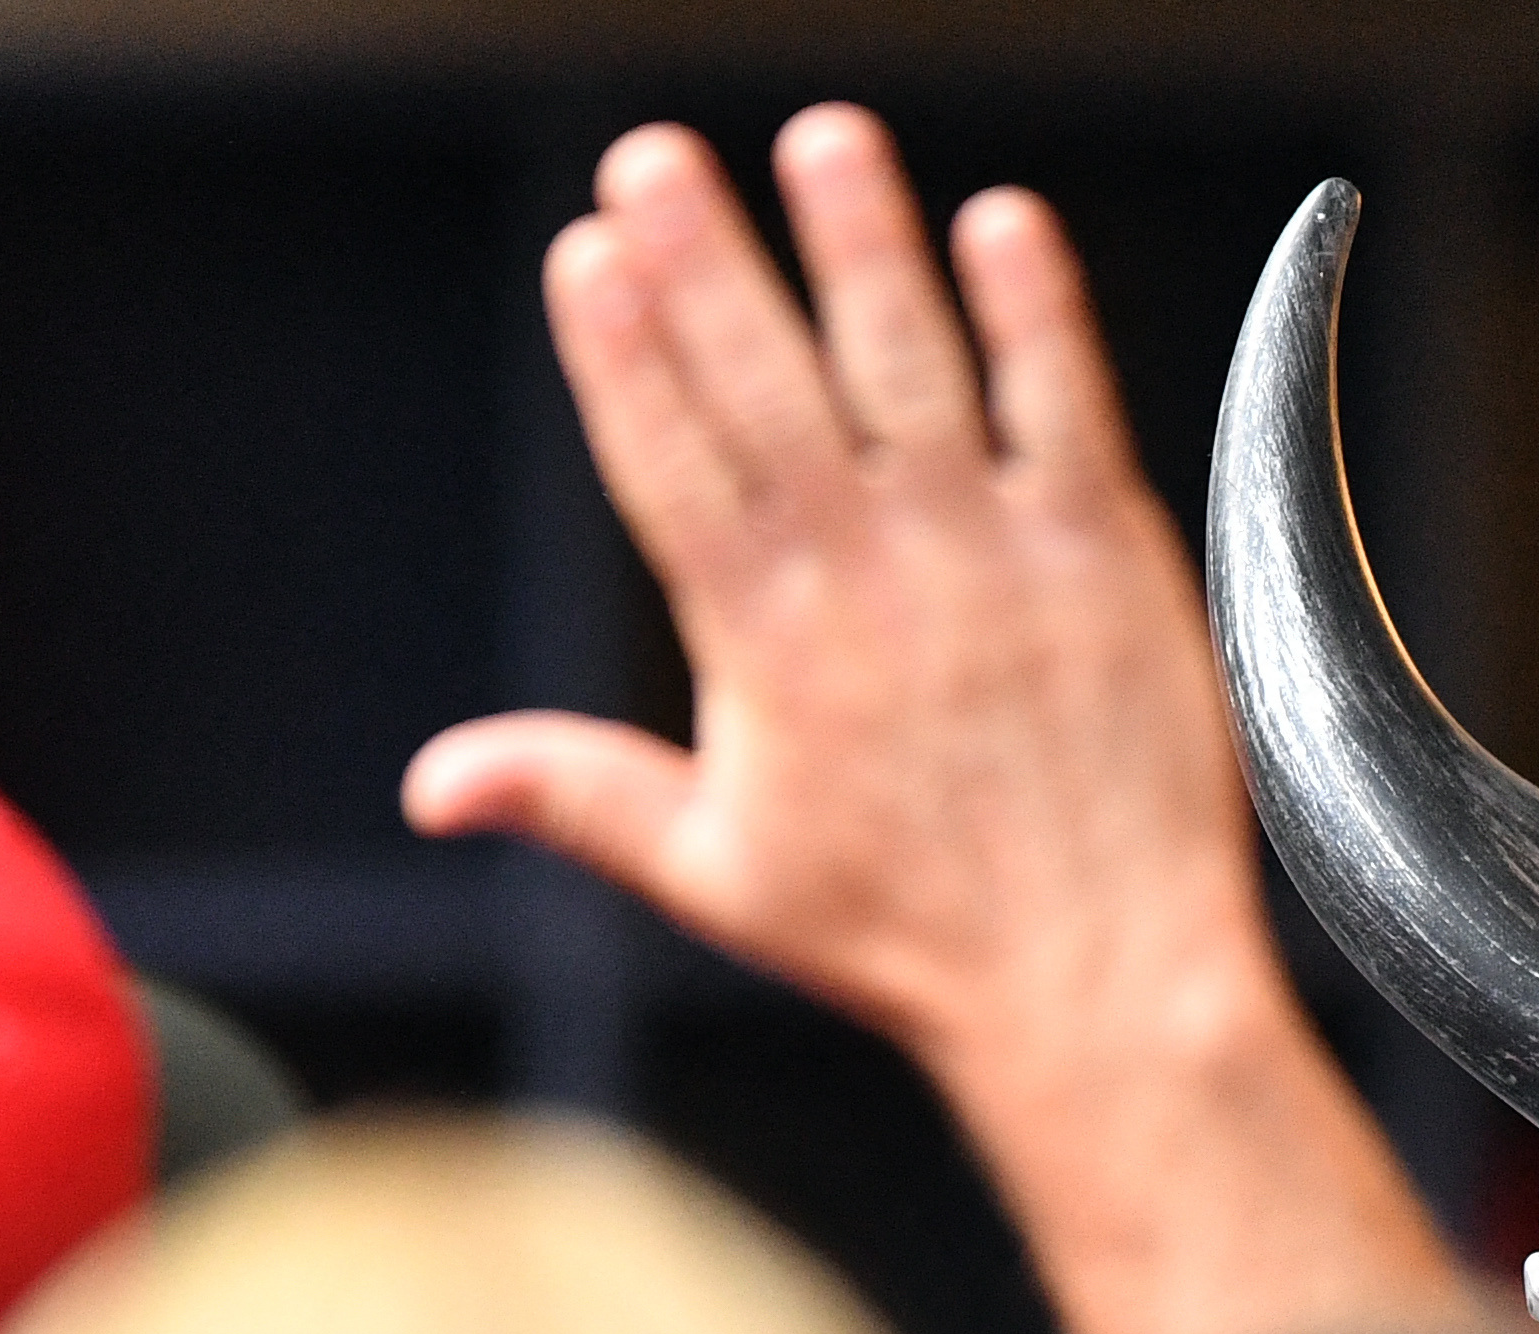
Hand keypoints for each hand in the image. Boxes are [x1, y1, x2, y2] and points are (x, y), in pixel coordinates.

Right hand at [403, 107, 1462, 1333]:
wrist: (1097, 985)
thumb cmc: (914, 940)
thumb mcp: (721, 876)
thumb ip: (580, 794)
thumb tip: (435, 782)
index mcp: (760, 639)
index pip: (666, 457)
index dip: (623, 350)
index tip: (589, 253)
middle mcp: (864, 575)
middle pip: (764, 384)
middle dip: (706, 260)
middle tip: (657, 157)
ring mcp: (985, 555)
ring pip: (907, 365)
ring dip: (861, 244)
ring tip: (824, 143)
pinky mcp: (1103, 555)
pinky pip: (1062, 405)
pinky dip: (1033, 312)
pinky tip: (1001, 223)